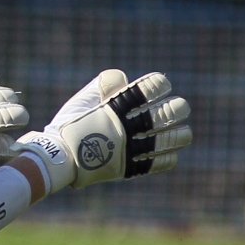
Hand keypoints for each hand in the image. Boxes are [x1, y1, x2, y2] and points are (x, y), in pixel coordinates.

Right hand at [16, 70, 190, 190]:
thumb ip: (104, 84)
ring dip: (178, 135)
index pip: (146, 91)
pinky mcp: (127, 167)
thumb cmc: (70, 126)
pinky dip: (166, 158)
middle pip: (162, 116)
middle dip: (176, 109)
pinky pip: (154, 163)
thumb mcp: (83, 99)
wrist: (59, 158)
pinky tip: (172, 153)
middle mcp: (124, 128)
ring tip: (185, 132)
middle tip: (181, 107)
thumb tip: (124, 77)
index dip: (158, 85)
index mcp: (114, 108)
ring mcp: (127, 149)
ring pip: (164, 141)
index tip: (163, 84)